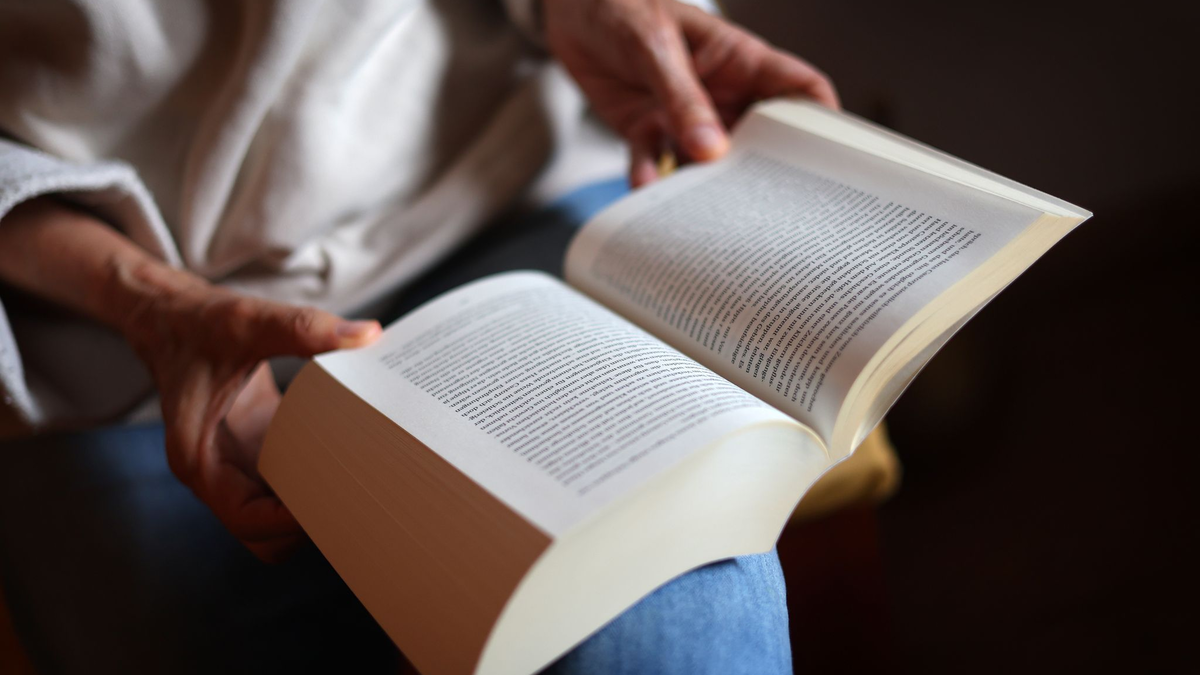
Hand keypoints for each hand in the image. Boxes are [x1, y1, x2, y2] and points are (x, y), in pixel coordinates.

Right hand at [115, 263, 380, 561]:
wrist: (169, 316)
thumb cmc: (197, 323)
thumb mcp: (248, 320)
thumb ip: (302, 328)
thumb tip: (365, 335)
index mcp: (200, 459)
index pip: (249, 521)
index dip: (293, 522)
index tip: (339, 501)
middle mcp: (216, 473)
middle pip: (266, 536)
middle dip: (307, 527)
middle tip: (357, 496)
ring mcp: (236, 466)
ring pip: (277, 520)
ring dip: (312, 511)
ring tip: (359, 484)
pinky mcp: (256, 451)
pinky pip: (286, 488)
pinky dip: (314, 484)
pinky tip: (350, 459)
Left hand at [543, 0, 838, 186]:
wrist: (573, 9)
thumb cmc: (622, 5)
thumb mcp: (655, 46)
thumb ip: (681, 99)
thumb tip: (709, 150)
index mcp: (740, 62)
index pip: (799, 91)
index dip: (822, 124)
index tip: (830, 163)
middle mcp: (720, 94)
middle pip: (759, 142)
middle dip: (762, 174)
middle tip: (764, 209)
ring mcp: (685, 116)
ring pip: (709, 164)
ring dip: (705, 188)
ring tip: (704, 213)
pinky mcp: (648, 131)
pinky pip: (656, 166)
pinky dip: (652, 181)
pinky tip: (646, 192)